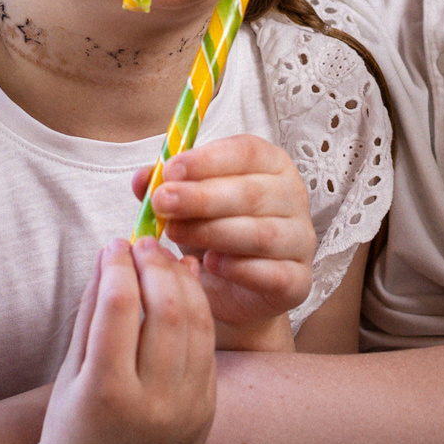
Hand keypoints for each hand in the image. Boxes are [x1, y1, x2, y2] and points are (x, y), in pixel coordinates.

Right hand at [0, 238, 217, 443]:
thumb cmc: (71, 430)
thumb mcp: (69, 375)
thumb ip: (90, 315)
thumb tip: (112, 255)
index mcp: (106, 395)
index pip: (120, 308)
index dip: (118, 266)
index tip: (113, 243)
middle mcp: (153, 405)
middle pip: (167, 311)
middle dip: (156, 265)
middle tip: (143, 242)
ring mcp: (187, 410)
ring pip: (197, 324)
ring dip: (182, 281)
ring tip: (164, 258)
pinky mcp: (207, 411)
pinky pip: (207, 346)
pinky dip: (199, 308)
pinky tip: (185, 285)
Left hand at [136, 134, 313, 346]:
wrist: (231, 291)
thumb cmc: (213, 234)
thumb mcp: (187, 204)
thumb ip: (166, 187)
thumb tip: (142, 178)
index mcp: (271, 164)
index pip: (247, 152)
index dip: (207, 159)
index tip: (169, 170)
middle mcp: (293, 197)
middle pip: (251, 192)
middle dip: (201, 197)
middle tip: (162, 202)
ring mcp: (301, 239)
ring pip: (261, 232)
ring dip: (212, 232)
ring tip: (175, 233)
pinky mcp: (298, 280)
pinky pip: (272, 273)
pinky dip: (239, 269)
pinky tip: (210, 264)